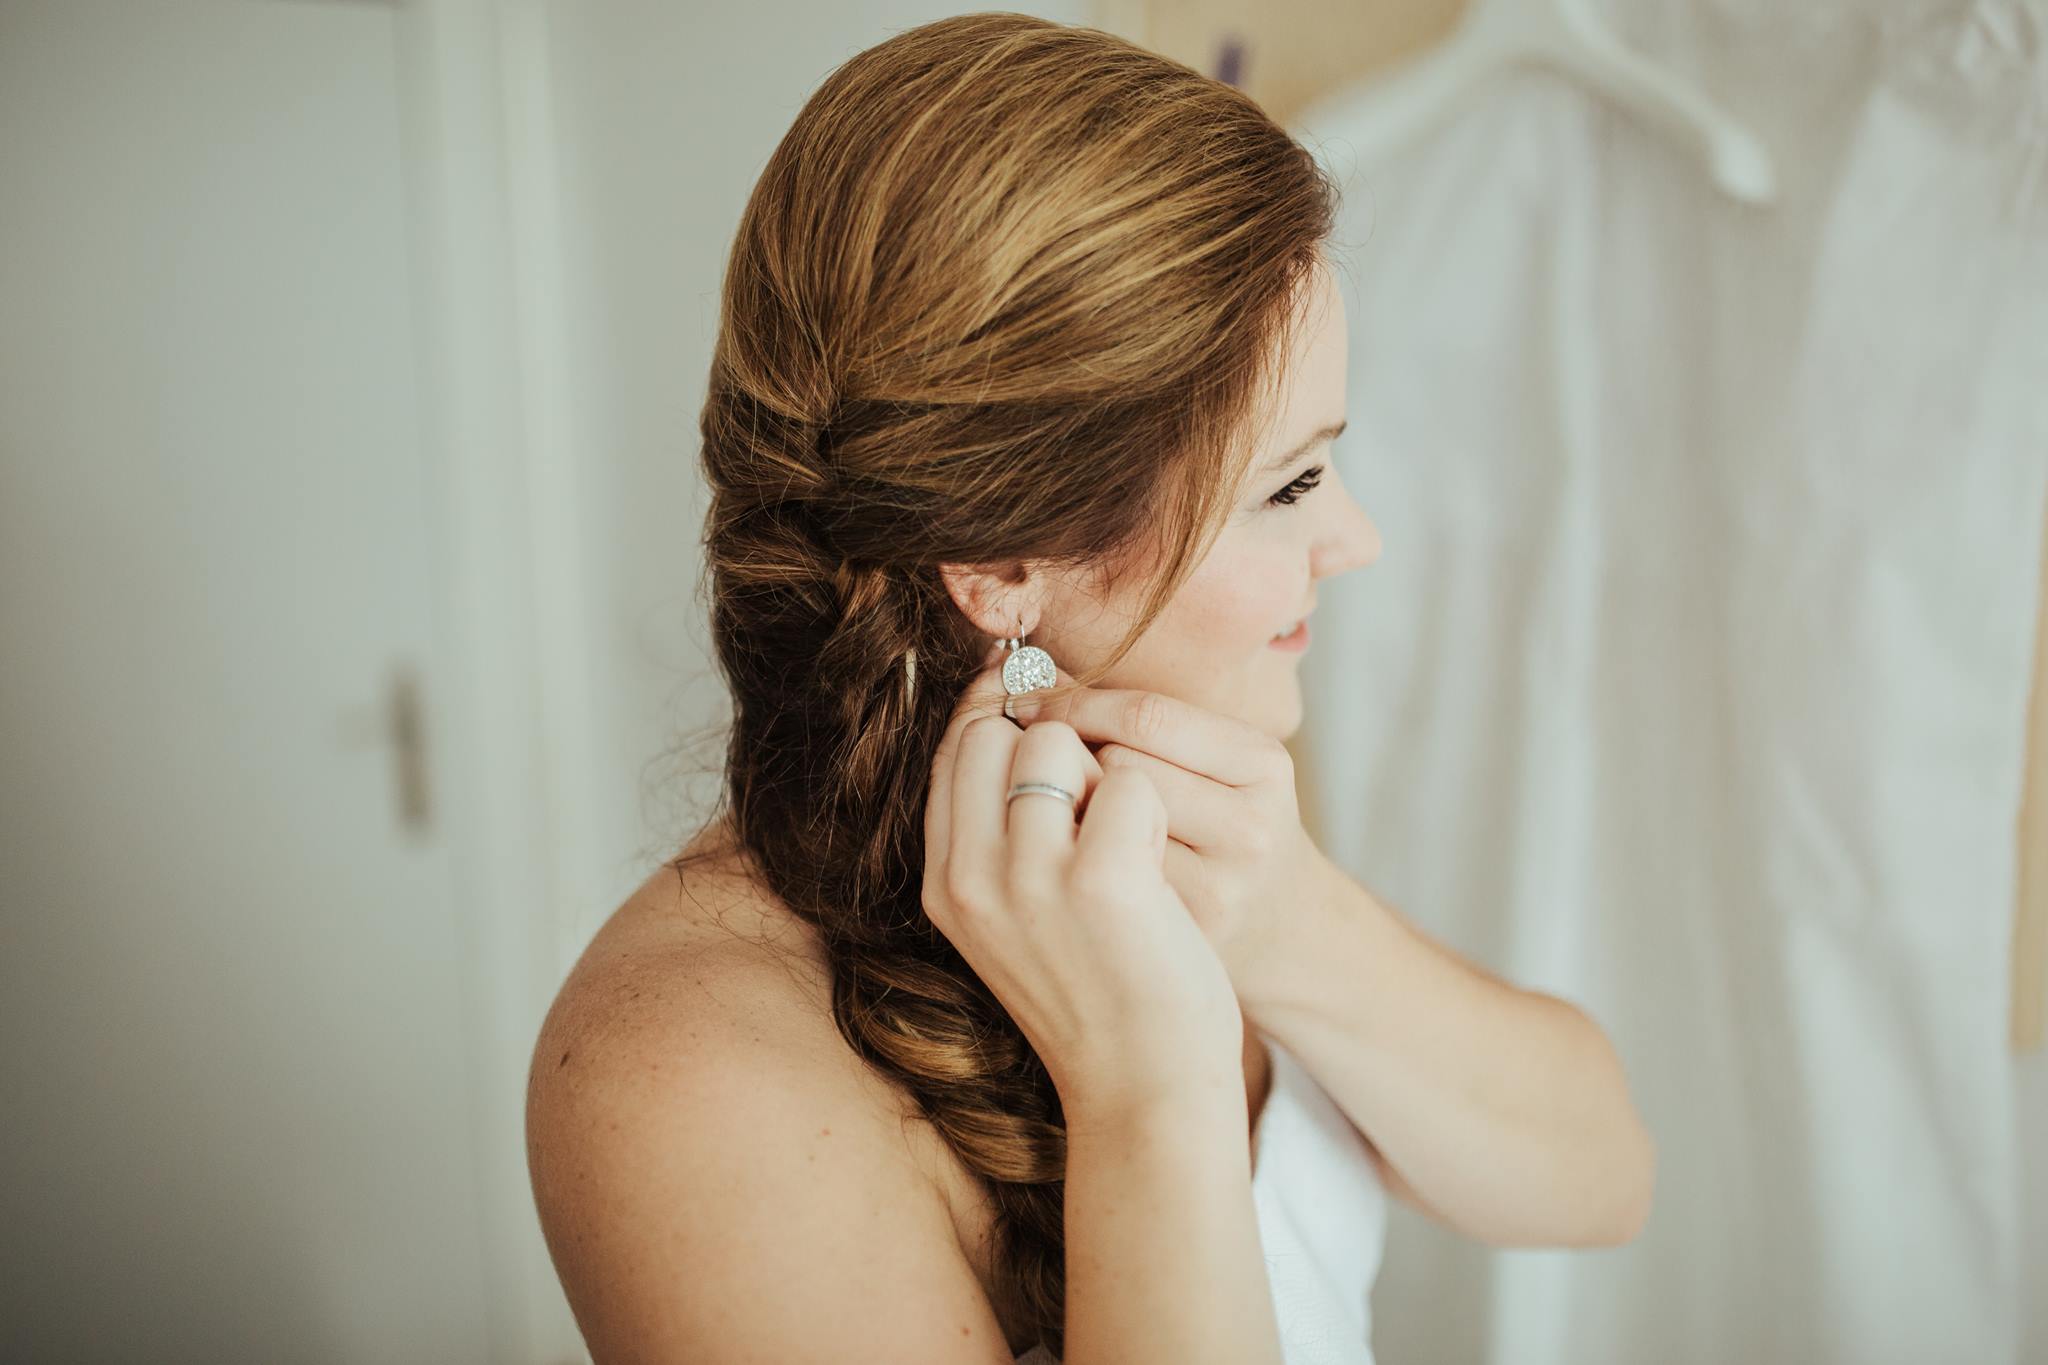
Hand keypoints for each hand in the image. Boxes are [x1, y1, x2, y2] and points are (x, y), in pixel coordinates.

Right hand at [921, 655, 1249, 1117]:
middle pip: (998, 733)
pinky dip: (1155, 810)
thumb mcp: (1016, 918)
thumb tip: (1007, 706)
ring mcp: (1031, 879)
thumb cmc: (1099, 993)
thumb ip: (998, 832)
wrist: (1147, 1092)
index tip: (1046, 713)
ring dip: (1106, 775)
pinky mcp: (1101, 880)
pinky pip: (1129, 778)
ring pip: (1058, 742)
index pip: (952, 751)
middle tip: (1098, 818)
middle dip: (1057, 748)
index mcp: (945, 886)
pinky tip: (1158, 870)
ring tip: (1129, 850)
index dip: (1003, 718)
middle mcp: (972, 880)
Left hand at [1008, 672, 1325, 1008]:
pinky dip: (1071, 862)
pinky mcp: (1172, 939)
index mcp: (1262, 765)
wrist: (1271, 931)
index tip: (1034, 703)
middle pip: (1119, 770)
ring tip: (1071, 816)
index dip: (1076, 706)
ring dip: (1067, 813)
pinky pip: (1094, 879)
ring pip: (1101, 825)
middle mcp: (1250, 830)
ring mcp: (1216, 892)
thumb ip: (1134, 719)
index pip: (1146, 716)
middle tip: (1052, 767)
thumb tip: (1013, 671)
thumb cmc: (1213, 824)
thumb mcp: (1208, 760)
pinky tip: (1076, 866)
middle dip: (1070, 761)